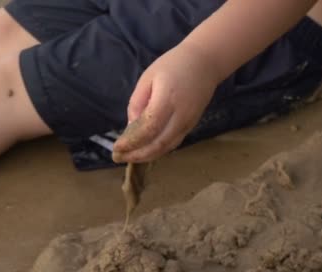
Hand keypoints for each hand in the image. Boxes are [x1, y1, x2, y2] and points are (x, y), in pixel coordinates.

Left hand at [112, 45, 219, 162]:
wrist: (205, 63)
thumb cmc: (173, 65)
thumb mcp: (148, 78)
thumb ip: (137, 103)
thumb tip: (130, 128)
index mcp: (168, 99)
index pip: (149, 128)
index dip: (132, 141)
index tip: (116, 147)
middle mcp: (181, 115)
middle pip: (159, 143)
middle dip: (137, 155)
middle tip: (118, 158)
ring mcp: (189, 122)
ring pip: (167, 147)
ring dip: (147, 156)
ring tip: (128, 158)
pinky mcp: (192, 125)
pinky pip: (173, 142)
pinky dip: (158, 150)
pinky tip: (144, 151)